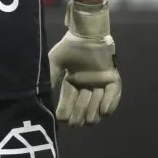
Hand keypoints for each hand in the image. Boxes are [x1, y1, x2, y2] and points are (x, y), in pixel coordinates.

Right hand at [48, 0, 121, 125]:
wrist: (86, 35)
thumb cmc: (70, 47)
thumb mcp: (55, 63)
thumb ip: (52, 78)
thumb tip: (43, 95)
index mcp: (71, 83)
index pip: (68, 102)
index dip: (65, 112)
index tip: (62, 119)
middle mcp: (86, 86)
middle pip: (84, 109)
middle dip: (79, 116)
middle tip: (75, 123)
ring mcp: (100, 83)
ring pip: (99, 106)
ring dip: (93, 112)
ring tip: (89, 118)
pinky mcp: (112, 78)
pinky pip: (114, 94)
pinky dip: (110, 103)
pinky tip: (104, 111)